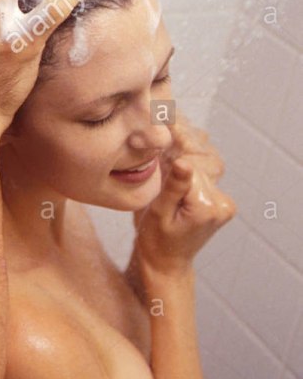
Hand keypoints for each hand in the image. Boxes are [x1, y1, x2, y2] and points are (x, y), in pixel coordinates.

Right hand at [132, 123, 235, 271]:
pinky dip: (188, 161)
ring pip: (203, 164)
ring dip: (185, 149)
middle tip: (163, 116)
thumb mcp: (157, 214)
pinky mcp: (218, 199)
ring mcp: (223, 201)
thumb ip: (173, 187)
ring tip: (167, 129)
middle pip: (199, 161)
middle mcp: (222, 203)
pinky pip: (204, 172)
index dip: (172, 145)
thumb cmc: (155, 241)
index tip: (159, 119)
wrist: (166, 262)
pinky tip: (173, 149)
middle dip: (180, 143)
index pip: (190, 165)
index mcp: (207, 206)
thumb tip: (182, 162)